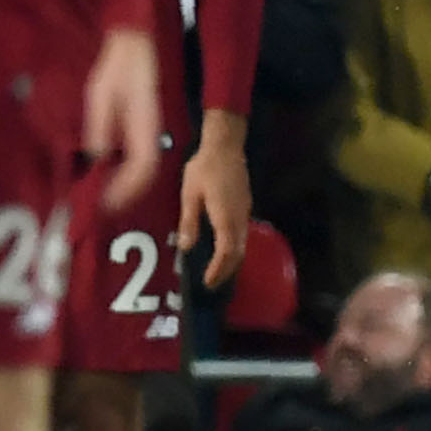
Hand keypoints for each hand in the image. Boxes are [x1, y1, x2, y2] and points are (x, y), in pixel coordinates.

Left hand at [85, 29, 163, 210]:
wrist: (137, 44)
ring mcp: (150, 129)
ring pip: (144, 168)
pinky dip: (125, 171)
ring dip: (126, 185)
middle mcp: (152, 131)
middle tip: (100, 207)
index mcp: (145, 124)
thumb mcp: (101, 94)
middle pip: (146, 174)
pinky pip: (139, 156)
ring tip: (102, 196)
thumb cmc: (120, 64)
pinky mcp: (144, 126)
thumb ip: (100, 128)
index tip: (105, 202)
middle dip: (126, 194)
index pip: (143, 166)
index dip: (126, 189)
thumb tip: (96, 160)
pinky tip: (108, 173)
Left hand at [176, 110, 252, 288]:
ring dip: (231, 260)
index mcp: (225, 217)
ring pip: (242, 243)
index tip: (209, 282)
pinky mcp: (244, 205)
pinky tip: (223, 249)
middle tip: (213, 284)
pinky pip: (242, 233)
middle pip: (238, 251)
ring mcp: (244, 211)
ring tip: (218, 271)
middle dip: (226, 270)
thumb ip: (189, 222)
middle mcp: (239, 217)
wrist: (225, 146)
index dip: (219, 269)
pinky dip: (234, 247)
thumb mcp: (190, 195)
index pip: (226, 251)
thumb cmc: (204, 168)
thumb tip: (185, 247)